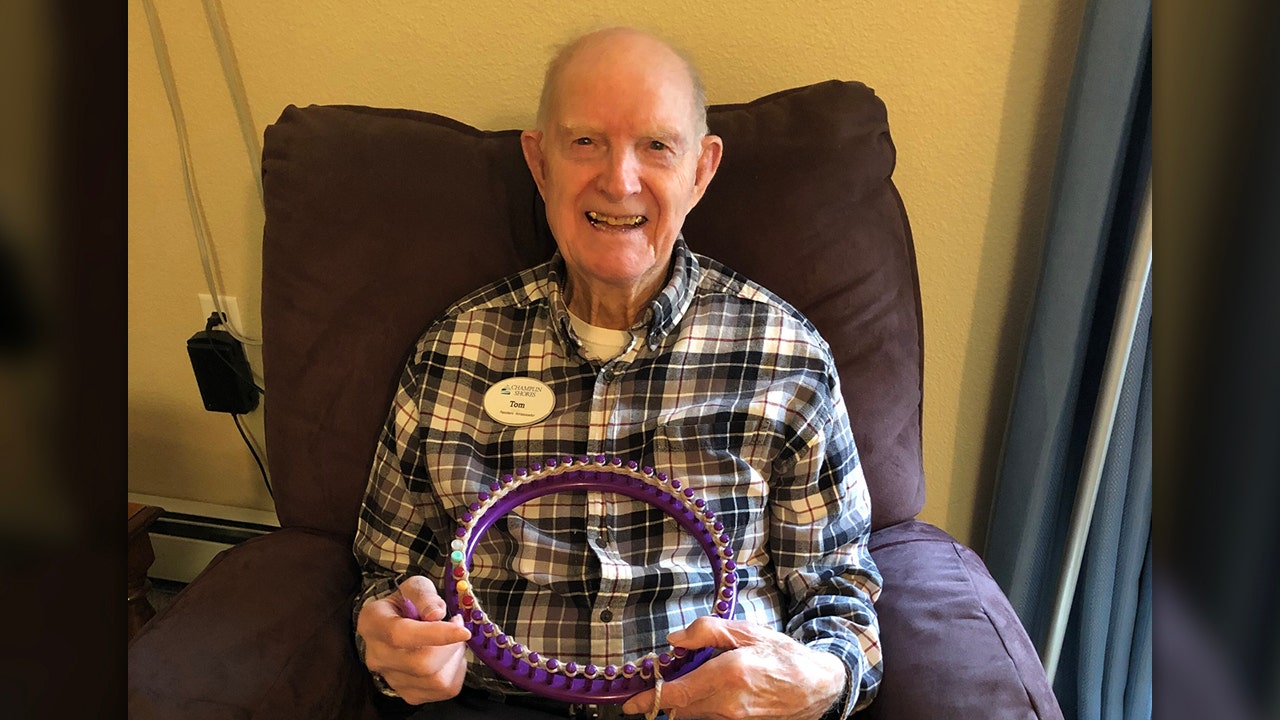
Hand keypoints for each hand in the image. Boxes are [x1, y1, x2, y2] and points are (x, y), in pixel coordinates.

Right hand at [356, 575, 471, 703]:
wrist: (398, 623)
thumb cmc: (408, 602)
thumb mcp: (414, 586)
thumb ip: (424, 595)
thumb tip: (436, 614)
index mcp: (373, 623)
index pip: (401, 635)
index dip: (435, 634)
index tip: (463, 630)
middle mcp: (376, 656)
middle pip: (421, 664)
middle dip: (451, 646)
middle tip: (458, 627)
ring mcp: (390, 679)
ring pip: (435, 681)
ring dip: (456, 658)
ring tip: (453, 640)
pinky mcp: (407, 694)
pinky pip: (443, 690)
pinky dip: (456, 671)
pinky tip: (449, 656)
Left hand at [621, 617, 845, 719]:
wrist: (818, 685)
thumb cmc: (783, 656)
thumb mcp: (746, 631)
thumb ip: (706, 631)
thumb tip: (675, 639)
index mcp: (727, 675)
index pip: (675, 694)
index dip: (649, 700)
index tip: (631, 703)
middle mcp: (728, 704)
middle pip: (680, 709)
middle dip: (668, 696)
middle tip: (670, 677)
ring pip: (695, 716)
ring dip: (688, 702)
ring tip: (701, 680)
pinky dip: (705, 708)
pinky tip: (716, 692)